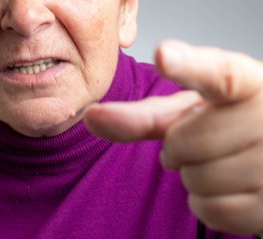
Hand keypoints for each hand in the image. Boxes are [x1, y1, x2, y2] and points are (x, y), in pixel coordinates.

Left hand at [84, 40, 262, 234]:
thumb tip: (92, 116)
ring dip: (193, 175)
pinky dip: (206, 202)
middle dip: (178, 149)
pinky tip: (225, 185)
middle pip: (183, 143)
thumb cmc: (220, 126)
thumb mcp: (187, 113)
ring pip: (195, 180)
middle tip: (203, 141)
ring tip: (218, 159)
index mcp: (246, 85)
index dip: (189, 67)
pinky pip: (210, 210)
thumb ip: (142, 116)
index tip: (164, 56)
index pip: (218, 74)